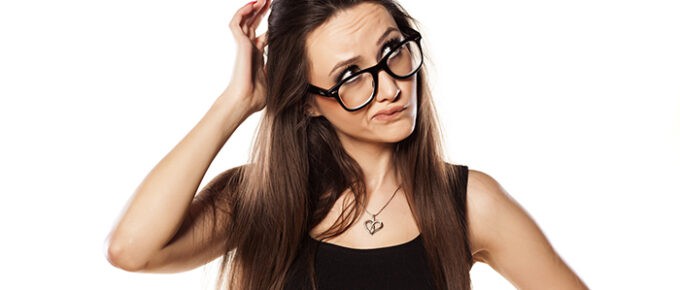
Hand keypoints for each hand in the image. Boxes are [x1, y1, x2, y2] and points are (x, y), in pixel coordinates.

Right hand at [223, 0, 270, 115]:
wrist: (245, 101)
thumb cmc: (257, 96)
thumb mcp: (274, 79)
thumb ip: (279, 69)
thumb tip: (295, 68)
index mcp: (257, 57)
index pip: (263, 36)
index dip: (270, 25)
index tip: (279, 17)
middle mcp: (249, 49)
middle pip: (254, 24)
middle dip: (261, 12)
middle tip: (269, 1)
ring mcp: (244, 46)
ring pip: (245, 20)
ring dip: (252, 8)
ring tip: (261, 0)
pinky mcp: (240, 44)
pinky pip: (236, 23)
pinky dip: (242, 12)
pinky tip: (251, 5)